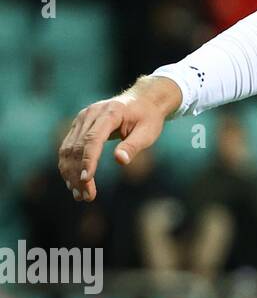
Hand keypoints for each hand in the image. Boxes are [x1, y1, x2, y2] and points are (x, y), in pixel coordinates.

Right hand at [57, 76, 181, 202]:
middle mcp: (91, 114)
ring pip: (68, 149)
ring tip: (79, 195)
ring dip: (70, 173)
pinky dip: (69, 166)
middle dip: (79, 174)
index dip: (88, 160)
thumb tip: (120, 160)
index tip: (87, 180)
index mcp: (110, 113)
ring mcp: (82, 119)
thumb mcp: (148, 131)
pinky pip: (68, 147)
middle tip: (86, 197)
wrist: (143, 100)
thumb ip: (133, 145)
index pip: (93, 139)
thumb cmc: (148, 118)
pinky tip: (73, 183)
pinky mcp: (78, 125)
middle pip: (78, 147)